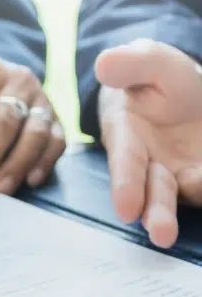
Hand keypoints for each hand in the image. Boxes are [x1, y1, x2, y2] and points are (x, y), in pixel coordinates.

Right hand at [96, 39, 201, 247]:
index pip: (126, 163)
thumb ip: (132, 63)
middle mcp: (150, 163)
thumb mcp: (149, 61)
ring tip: (183, 215)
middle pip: (153, 192)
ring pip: (180, 197)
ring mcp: (178, 175)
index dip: (126, 185)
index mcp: (128, 136)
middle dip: (158, 213)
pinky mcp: (198, 179)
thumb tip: (103, 63)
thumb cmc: (158, 79)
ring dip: (181, 211)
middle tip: (163, 235)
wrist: (181, 91)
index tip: (126, 209)